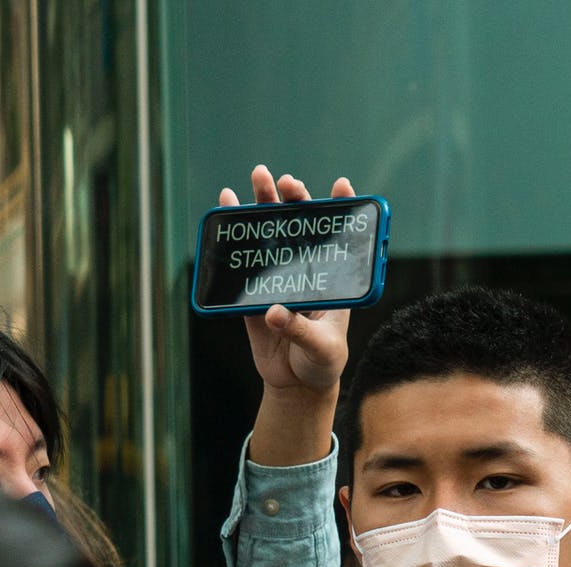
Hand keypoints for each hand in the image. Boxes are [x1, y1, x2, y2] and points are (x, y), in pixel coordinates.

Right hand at [219, 165, 355, 464]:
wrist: (296, 384)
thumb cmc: (322, 363)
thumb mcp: (322, 348)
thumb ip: (300, 329)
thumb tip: (273, 312)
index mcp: (332, 279)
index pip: (340, 236)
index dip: (343, 208)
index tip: (342, 184)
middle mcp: (307, 270)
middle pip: (300, 227)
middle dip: (293, 199)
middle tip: (283, 180)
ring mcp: (280, 277)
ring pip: (272, 235)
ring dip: (263, 206)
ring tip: (257, 177)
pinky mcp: (254, 292)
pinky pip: (243, 261)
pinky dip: (233, 236)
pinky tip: (226, 208)